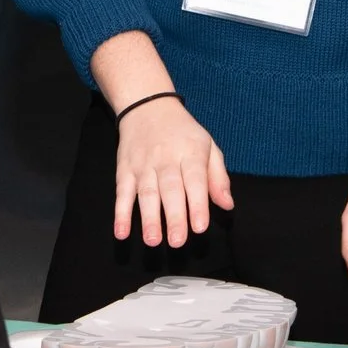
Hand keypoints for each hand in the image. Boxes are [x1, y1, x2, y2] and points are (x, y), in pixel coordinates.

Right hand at [112, 94, 233, 247]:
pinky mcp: (124, 169)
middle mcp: (166, 158)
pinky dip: (120, 213)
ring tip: (153, 241)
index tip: (200, 227)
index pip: (195, 179)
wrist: (147, 106)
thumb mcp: (208, 145)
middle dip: (174, 216)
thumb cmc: (182, 132)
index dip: (198, 203)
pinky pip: (122, 192)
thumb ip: (218, 177)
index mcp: (190, 152)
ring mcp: (143, 165)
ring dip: (148, 218)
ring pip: (146, 193)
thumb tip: (227, 205)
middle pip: (170, 189)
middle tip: (178, 242)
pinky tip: (121, 232)